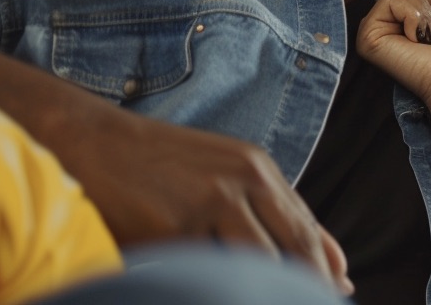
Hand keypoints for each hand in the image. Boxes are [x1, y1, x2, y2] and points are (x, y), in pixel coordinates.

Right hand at [59, 102, 352, 294]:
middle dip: (307, 286)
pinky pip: (206, 270)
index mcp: (260, 171)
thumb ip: (278, 214)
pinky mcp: (175, 226)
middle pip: (295, 249)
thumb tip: (339, 267)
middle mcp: (244, 181)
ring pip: (258, 264)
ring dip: (264, 290)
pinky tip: (214, 291)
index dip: (324, 271)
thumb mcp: (228, 173)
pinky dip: (218, 286)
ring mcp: (211, 202)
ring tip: (259, 297)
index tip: (336, 296)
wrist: (92, 141)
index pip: (307, 231)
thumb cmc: (160, 166)